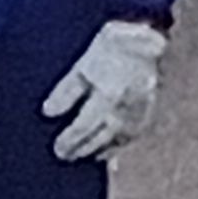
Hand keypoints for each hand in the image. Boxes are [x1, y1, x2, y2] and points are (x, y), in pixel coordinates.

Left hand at [45, 18, 166, 162]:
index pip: (84, 127)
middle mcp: (125, 109)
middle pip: (100, 138)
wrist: (147, 42)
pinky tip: (107, 151)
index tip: (58, 149)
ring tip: (83, 155)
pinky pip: (132, 136)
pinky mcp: (149, 112)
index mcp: (107, 97)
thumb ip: (66, 91)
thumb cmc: (110, 50)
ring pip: (117, 140)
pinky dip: (117, 145)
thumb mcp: (82, 67)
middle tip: (65, 156)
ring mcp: (140, 113)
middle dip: (81, 149)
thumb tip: (48, 113)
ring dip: (99, 150)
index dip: (70, 140)